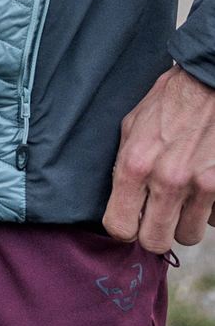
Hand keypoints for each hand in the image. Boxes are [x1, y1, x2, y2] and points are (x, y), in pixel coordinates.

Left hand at [103, 64, 214, 250]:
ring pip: (188, 236)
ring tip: (183, 198)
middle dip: (154, 232)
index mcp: (135, 165)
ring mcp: (201, 186)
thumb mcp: (132, 127)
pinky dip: (209, 211)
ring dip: (184, 222)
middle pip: (155, 242)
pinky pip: (214, 221)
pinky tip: (204, 187)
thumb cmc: (169, 102)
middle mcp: (168, 180)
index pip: (119, 228)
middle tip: (157, 215)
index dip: (124, 226)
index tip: (130, 219)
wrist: (210, 82)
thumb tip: (122, 203)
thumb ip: (124, 167)